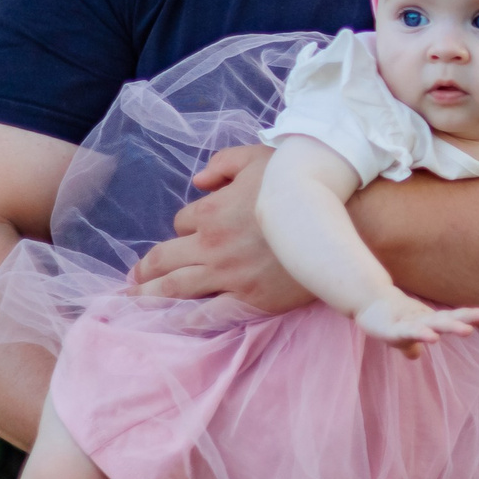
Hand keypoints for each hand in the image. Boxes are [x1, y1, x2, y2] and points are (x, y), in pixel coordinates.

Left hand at [130, 146, 315, 310]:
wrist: (343, 220)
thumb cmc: (301, 185)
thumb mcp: (259, 157)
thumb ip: (223, 163)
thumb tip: (199, 180)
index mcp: (211, 212)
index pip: (181, 222)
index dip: (186, 226)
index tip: (195, 232)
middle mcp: (213, 247)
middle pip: (163, 260)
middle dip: (146, 268)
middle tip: (135, 277)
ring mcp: (230, 276)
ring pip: (175, 289)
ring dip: (151, 295)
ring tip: (136, 300)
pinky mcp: (252, 300)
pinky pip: (210, 314)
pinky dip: (187, 319)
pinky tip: (174, 322)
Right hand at [355, 292, 478, 357]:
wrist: (366, 303)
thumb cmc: (389, 319)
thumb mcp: (402, 337)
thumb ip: (411, 346)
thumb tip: (414, 356)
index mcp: (429, 321)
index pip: (453, 317)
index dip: (470, 316)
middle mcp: (423, 320)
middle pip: (448, 318)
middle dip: (467, 318)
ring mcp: (409, 324)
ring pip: (433, 325)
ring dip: (451, 327)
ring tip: (467, 330)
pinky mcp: (393, 331)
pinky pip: (410, 334)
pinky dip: (422, 335)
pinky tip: (433, 338)